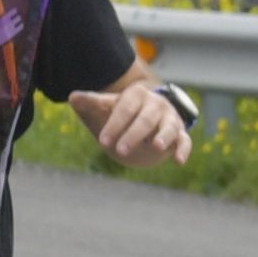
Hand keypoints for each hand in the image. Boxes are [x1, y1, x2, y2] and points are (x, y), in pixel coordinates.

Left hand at [70, 75, 193, 165]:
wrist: (143, 115)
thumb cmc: (120, 112)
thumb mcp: (105, 107)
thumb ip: (91, 102)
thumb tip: (73, 96)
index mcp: (136, 95)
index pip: (125, 109)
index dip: (114, 125)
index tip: (102, 142)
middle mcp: (156, 105)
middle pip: (145, 120)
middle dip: (133, 135)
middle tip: (119, 150)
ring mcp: (170, 119)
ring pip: (168, 127)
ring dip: (163, 137)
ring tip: (157, 147)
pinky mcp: (179, 133)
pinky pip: (184, 140)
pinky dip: (183, 150)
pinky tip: (179, 161)